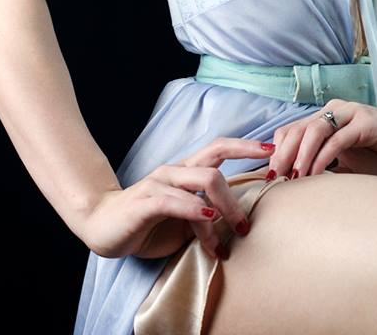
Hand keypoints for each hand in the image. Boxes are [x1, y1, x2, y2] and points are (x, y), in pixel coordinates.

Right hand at [79, 137, 273, 259]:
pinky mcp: (146, 202)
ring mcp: (160, 183)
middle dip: (238, 191)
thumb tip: (241, 223)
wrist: (103, 227)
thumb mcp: (185, 222)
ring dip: (224, 207)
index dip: (246, 146)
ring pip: (203, 181)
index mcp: (186, 171)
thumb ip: (208, 216)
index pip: (220, 148)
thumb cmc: (149, 224)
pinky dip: (196, 210)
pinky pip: (176, 201)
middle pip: (216, 163)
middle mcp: (175, 171)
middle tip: (247, 224)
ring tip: (233, 231)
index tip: (272, 150)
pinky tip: (208, 220)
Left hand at [267, 100, 376, 179]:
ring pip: (314, 130)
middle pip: (297, 129)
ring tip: (293, 178)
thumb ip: (327, 170)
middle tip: (274, 179)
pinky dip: (323, 156)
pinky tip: (315, 173)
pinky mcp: (365, 122)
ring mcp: (349, 114)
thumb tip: (300, 192)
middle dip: (282, 155)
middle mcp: (334, 111)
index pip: (291, 131)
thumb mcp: (348, 165)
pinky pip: (337, 139)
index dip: (278, 152)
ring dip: (300, 155)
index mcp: (326, 118)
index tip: (270, 177)